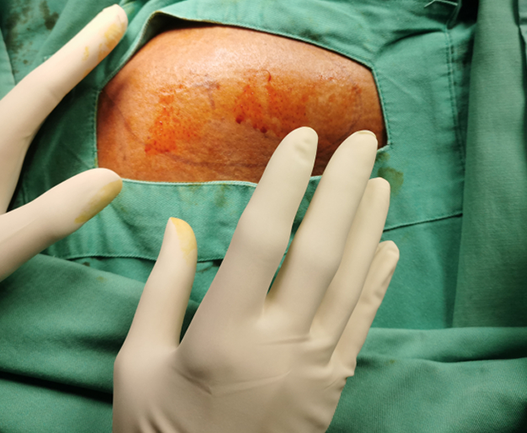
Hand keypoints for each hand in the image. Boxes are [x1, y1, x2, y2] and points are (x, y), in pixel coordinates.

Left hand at [0, 5, 128, 361]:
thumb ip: (55, 214)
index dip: (82, 51)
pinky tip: (52, 117)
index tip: (114, 16)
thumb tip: (113, 177)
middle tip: (116, 26)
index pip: (43, 88)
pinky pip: (13, 123)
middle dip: (77, 54)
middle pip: (35, 86)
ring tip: (97, 61)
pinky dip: (43, 106)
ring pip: (22, 103)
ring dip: (60, 78)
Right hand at [113, 128, 399, 432]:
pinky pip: (363, 325)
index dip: (283, 182)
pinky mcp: (332, 387)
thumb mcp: (136, 365)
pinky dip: (378, 283)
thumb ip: (162, 291)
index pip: (260, 239)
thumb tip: (180, 227)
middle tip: (362, 139)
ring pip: (351, 281)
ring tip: (382, 179)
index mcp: (222, 334)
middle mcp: (278, 343)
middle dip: (343, 188)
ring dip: (370, 226)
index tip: (301, 138)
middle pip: (320, 250)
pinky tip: (390, 249)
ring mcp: (314, 367)